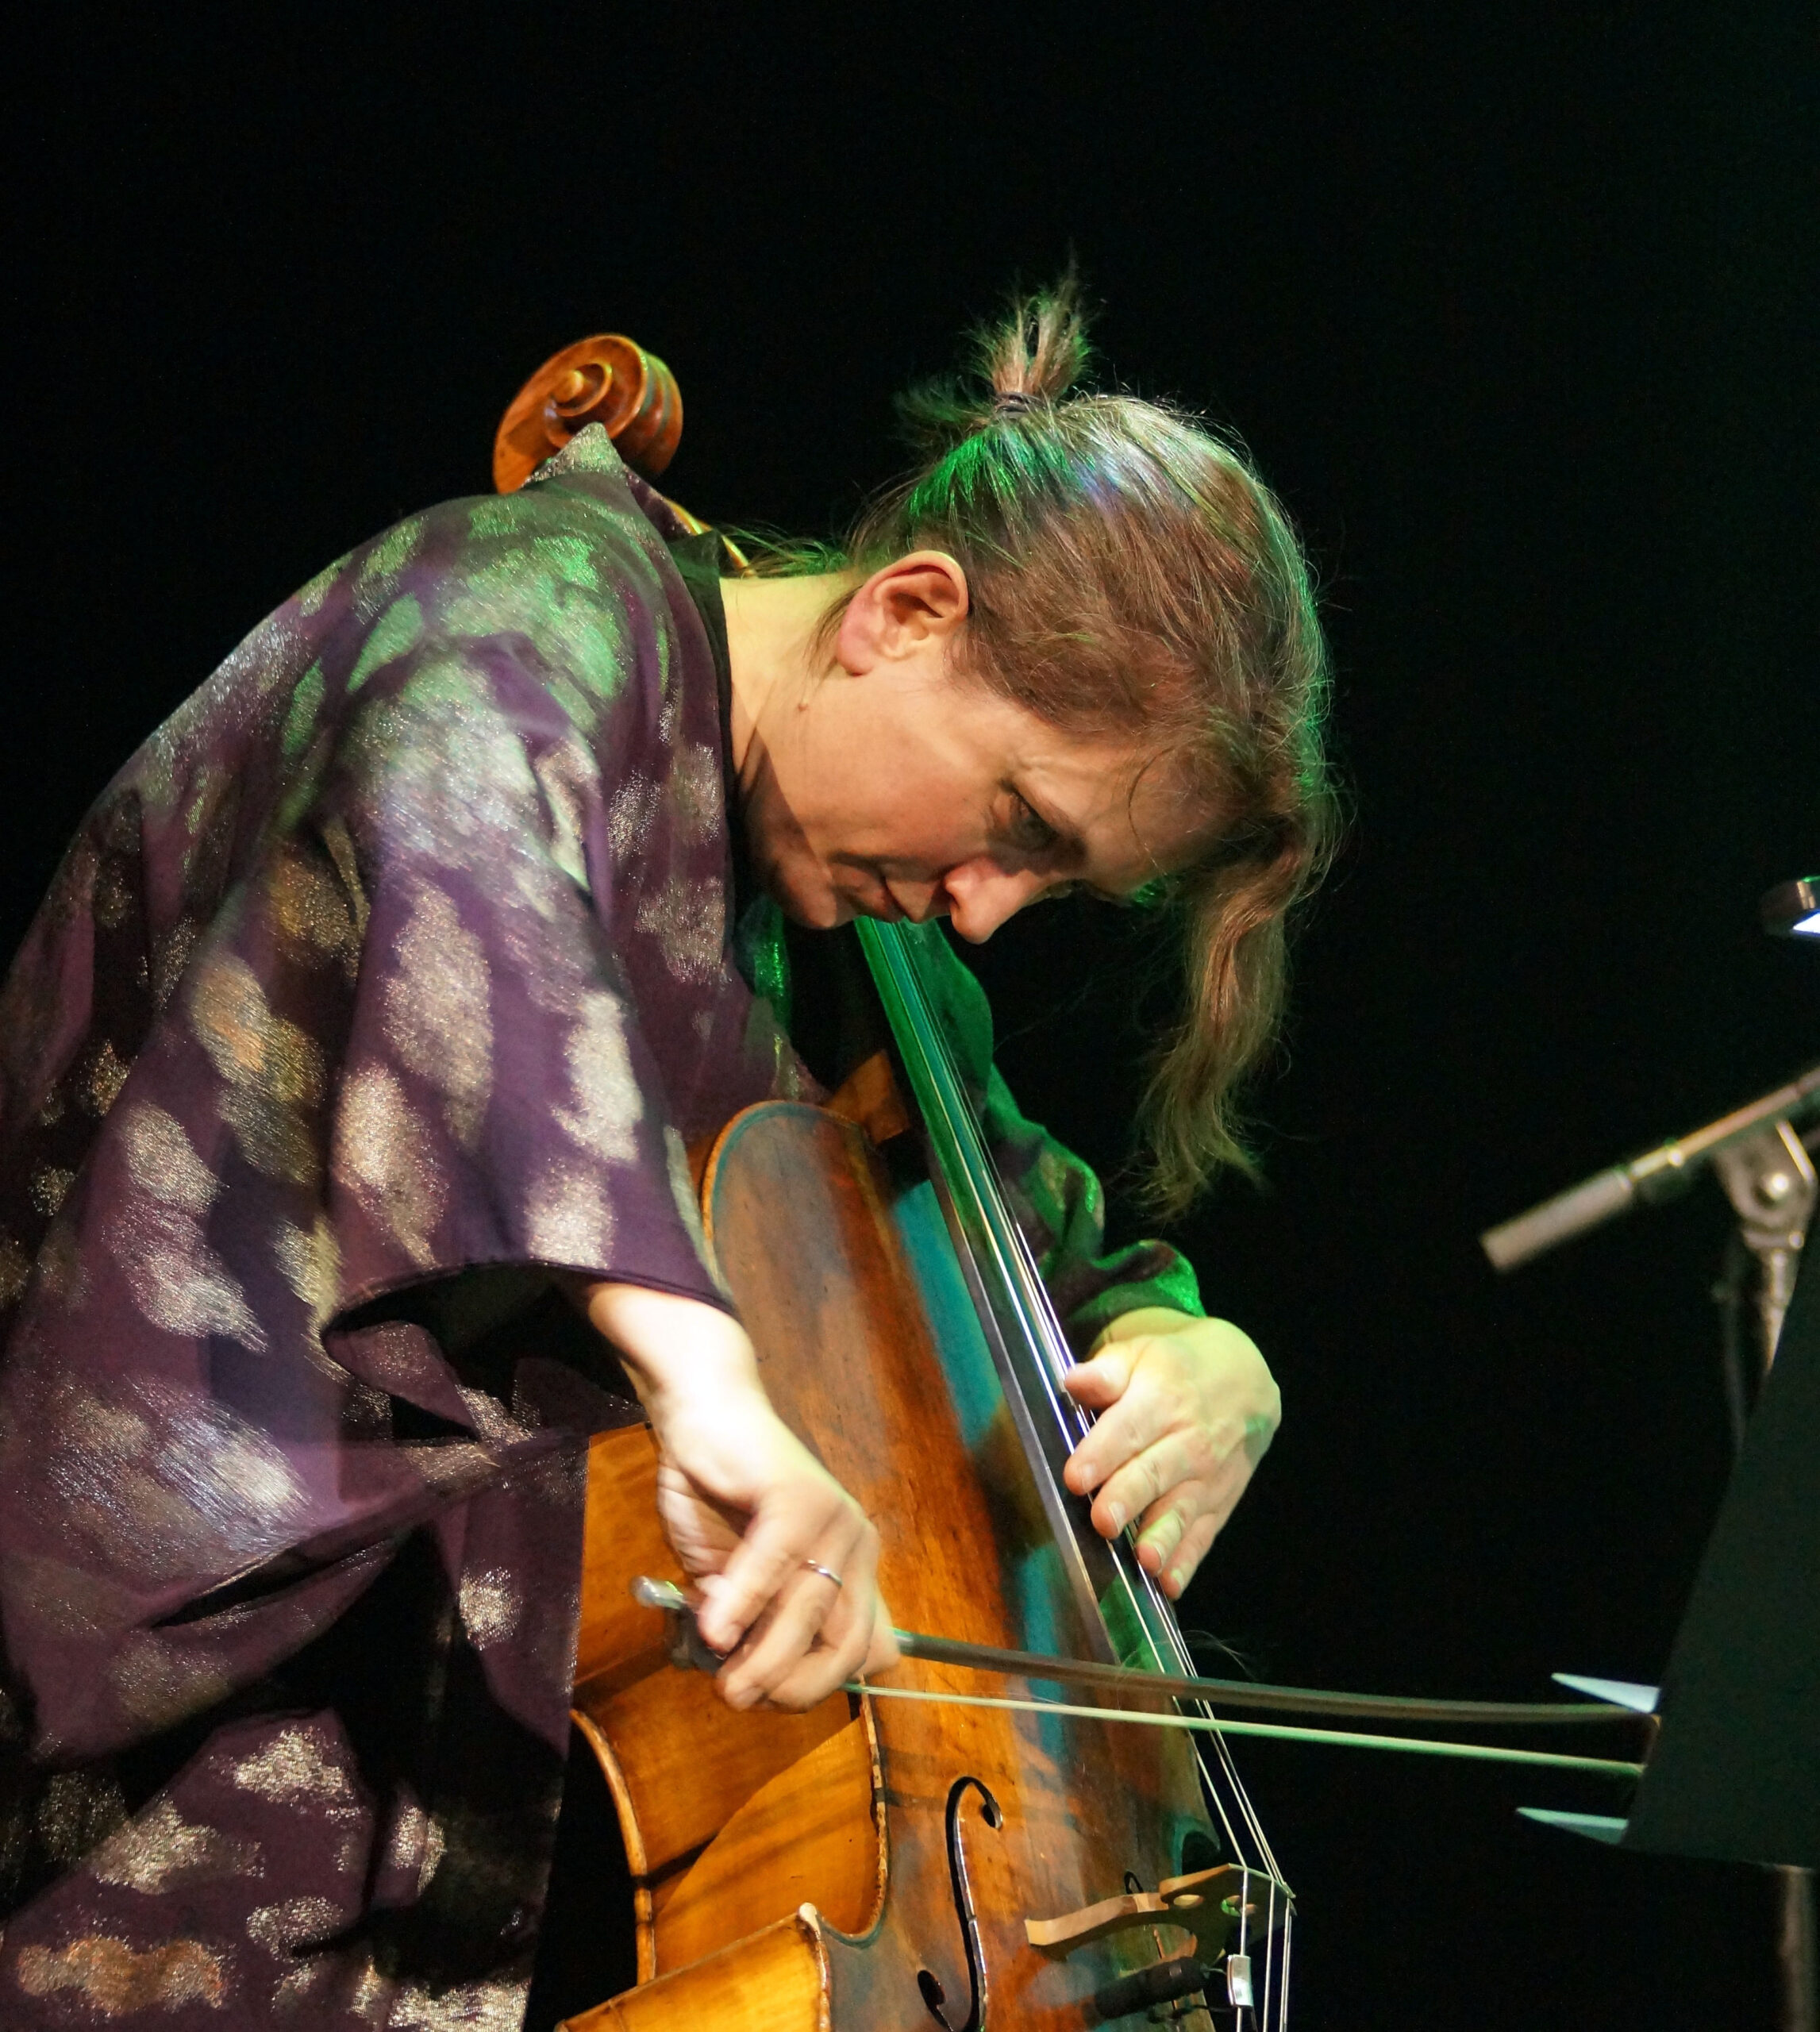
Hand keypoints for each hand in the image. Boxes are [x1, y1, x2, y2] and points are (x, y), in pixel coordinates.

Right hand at [585, 1281, 898, 1711]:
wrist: (700, 1420)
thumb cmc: (716, 1500)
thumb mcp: (736, 1582)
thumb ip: (750, 1621)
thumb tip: (748, 1679)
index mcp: (852, 1568)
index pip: (855, 1650)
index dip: (812, 1687)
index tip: (763, 1701)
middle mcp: (857, 1544)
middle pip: (843, 1640)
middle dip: (791, 1683)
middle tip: (738, 1698)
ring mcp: (836, 1517)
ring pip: (808, 1609)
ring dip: (762, 1656)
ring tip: (723, 1680)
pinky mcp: (802, 1494)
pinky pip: (776, 1563)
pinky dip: (742, 1602)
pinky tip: (712, 1628)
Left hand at [1061, 1308, 1279, 1599]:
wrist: (1246, 1382)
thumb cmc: (1176, 1369)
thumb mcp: (1142, 1354)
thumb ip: (1107, 1372)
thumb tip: (1074, 1380)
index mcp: (1162, 1398)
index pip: (1128, 1429)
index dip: (1101, 1454)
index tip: (1075, 1477)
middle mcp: (1188, 1441)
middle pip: (1154, 1472)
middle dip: (1129, 1498)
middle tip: (1103, 1521)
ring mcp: (1206, 1477)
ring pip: (1182, 1509)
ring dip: (1162, 1537)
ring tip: (1144, 1560)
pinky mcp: (1218, 1504)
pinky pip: (1203, 1535)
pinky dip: (1188, 1561)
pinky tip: (1171, 1584)